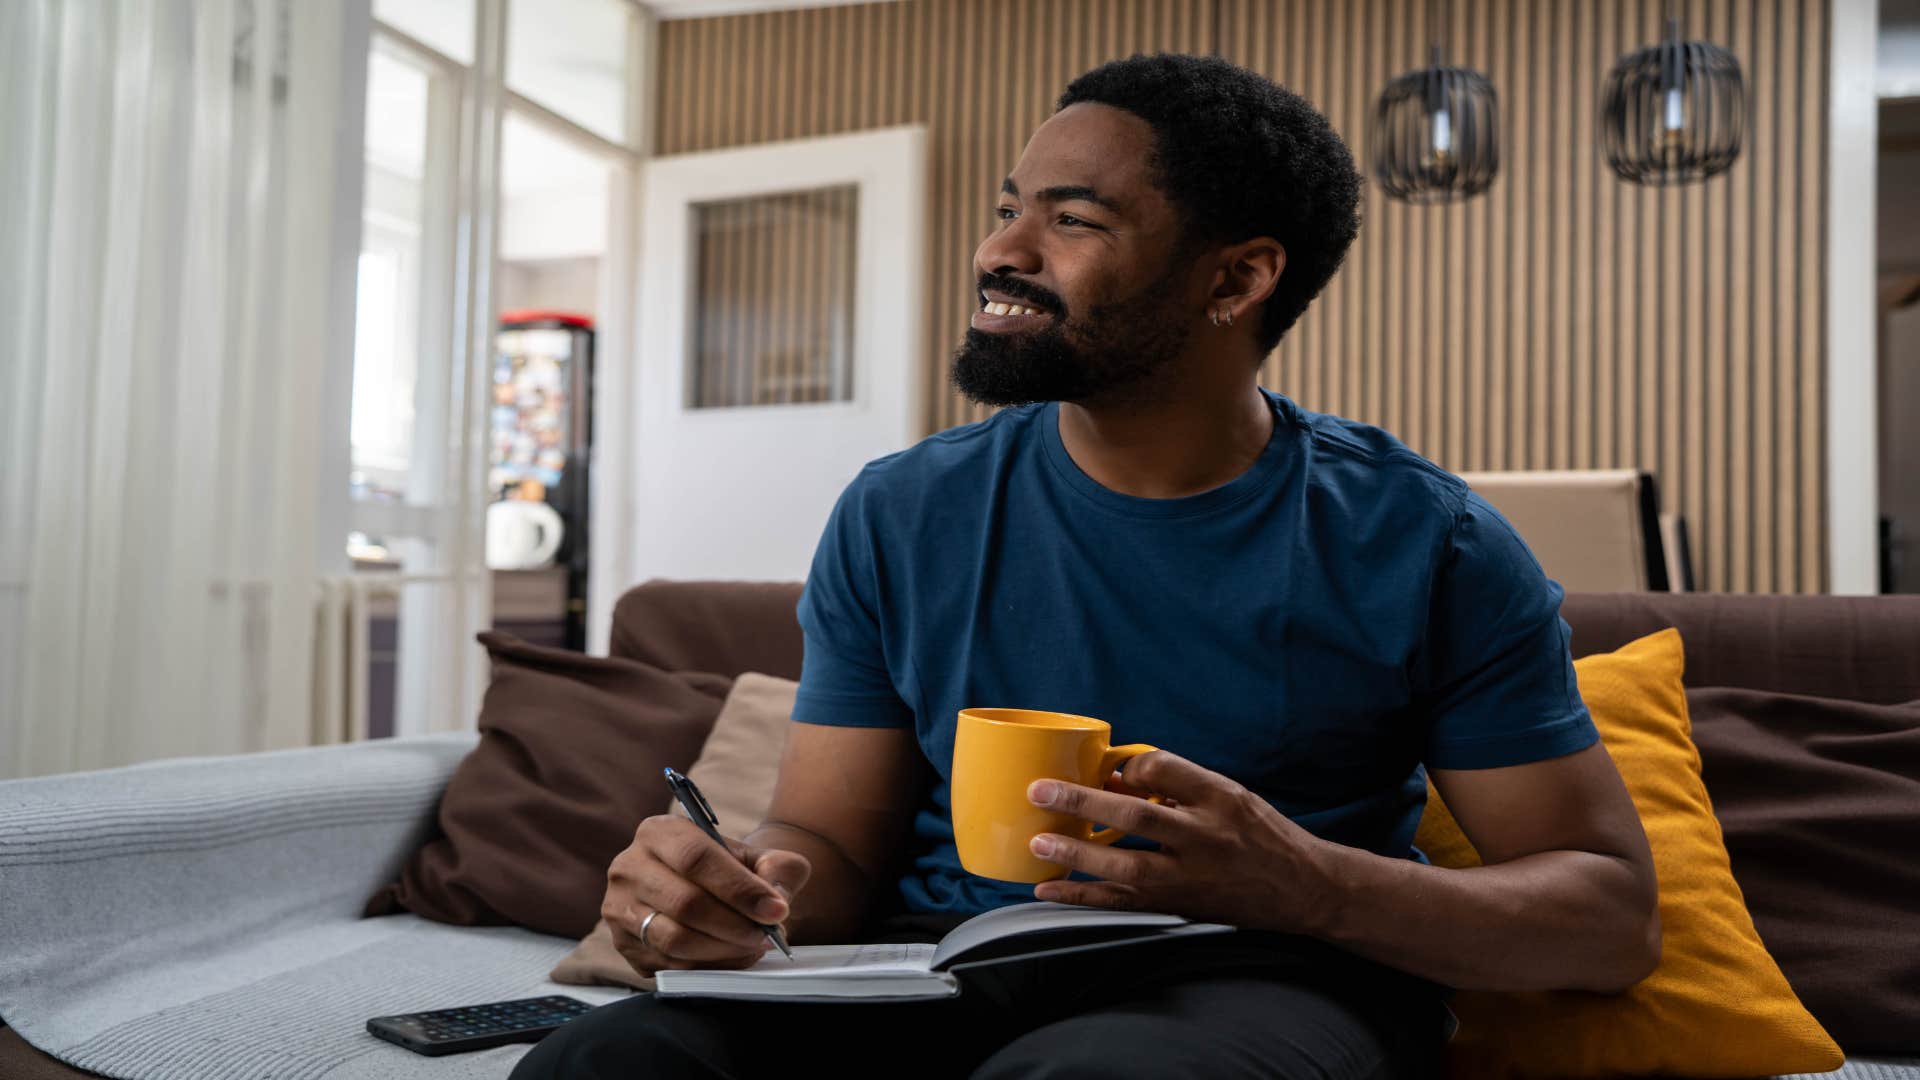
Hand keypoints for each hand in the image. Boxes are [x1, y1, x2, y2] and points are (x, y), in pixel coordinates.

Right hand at [603, 814, 811, 976]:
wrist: (704, 889)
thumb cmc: (732, 871)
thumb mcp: (760, 857)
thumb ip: (779, 868)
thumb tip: (776, 900)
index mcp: (659, 832)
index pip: (696, 858)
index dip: (739, 888)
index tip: (775, 911)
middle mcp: (629, 866)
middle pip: (685, 903)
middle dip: (734, 925)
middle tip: (766, 935)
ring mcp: (619, 908)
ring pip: (674, 939)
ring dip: (722, 950)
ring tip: (752, 947)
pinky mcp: (623, 945)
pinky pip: (668, 965)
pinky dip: (707, 968)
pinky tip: (731, 958)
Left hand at [1025, 750, 1336, 934]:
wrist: (1302, 889)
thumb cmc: (1261, 835)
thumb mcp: (1230, 795)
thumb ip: (1180, 784)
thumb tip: (1117, 775)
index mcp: (1219, 798)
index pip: (1165, 769)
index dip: (1129, 766)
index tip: (1111, 768)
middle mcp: (1205, 838)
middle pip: (1137, 818)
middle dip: (1084, 802)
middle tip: (1040, 791)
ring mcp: (1191, 877)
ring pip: (1127, 868)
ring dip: (1077, 854)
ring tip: (1040, 841)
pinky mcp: (1179, 905)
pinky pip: (1123, 903)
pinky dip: (1082, 896)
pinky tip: (1049, 887)